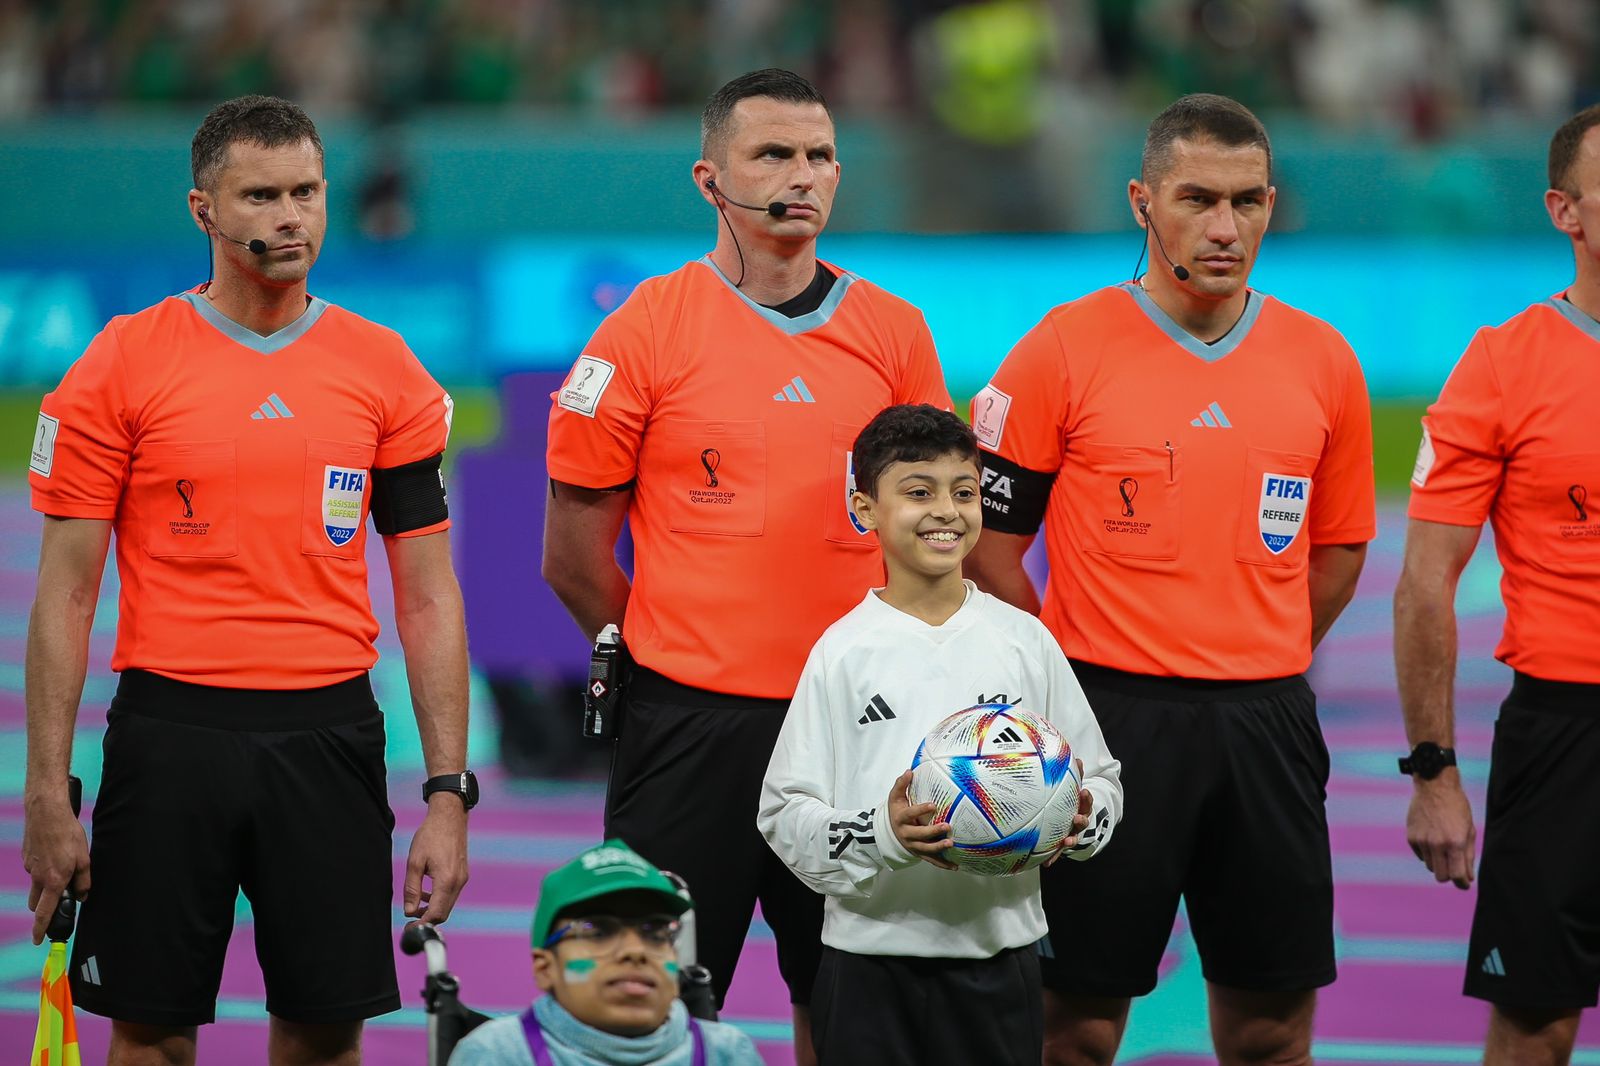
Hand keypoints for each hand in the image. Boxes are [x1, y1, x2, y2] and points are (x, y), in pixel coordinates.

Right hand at [23, 795, 89, 945]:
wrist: (46, 813)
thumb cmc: (68, 834)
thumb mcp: (84, 859)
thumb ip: (84, 881)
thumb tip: (82, 897)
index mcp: (54, 881)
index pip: (44, 913)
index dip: (41, 929)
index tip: (38, 941)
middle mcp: (38, 877)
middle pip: (37, 903)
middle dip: (44, 907)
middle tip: (57, 901)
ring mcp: (30, 868)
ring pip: (36, 886)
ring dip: (45, 887)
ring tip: (61, 868)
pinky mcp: (26, 857)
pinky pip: (35, 870)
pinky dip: (43, 868)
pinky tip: (54, 853)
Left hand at [404, 797, 468, 921]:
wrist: (449, 817)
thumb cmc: (430, 836)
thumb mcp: (415, 862)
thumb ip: (412, 889)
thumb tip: (409, 911)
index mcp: (446, 880)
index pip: (436, 914)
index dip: (422, 924)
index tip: (410, 928)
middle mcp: (458, 882)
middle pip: (444, 912)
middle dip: (427, 919)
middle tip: (410, 921)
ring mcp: (463, 878)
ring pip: (448, 904)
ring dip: (433, 909)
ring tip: (415, 905)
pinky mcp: (463, 874)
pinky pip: (451, 894)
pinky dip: (439, 899)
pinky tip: (427, 892)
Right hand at [887, 770, 955, 869]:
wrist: (889, 832)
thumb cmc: (896, 811)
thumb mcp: (895, 797)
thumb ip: (901, 784)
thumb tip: (909, 771)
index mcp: (901, 819)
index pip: (910, 814)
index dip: (920, 810)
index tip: (933, 805)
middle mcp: (906, 834)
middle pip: (919, 834)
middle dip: (933, 832)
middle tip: (947, 826)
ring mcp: (913, 845)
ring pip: (925, 849)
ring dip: (938, 848)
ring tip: (950, 844)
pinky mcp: (919, 853)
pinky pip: (931, 860)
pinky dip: (943, 864)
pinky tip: (955, 866)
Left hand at [1047, 759, 1090, 867]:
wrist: (1071, 817)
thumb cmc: (1068, 798)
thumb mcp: (1071, 785)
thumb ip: (1074, 774)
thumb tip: (1077, 758)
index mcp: (1081, 805)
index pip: (1087, 800)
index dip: (1086, 797)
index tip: (1083, 791)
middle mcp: (1078, 819)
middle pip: (1083, 820)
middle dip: (1082, 819)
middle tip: (1078, 817)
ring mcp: (1071, 832)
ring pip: (1073, 836)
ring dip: (1071, 839)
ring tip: (1067, 841)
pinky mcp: (1062, 843)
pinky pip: (1058, 851)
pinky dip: (1053, 857)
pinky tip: (1046, 863)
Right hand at [1406, 773, 1474, 888]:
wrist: (1435, 786)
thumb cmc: (1457, 807)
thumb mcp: (1469, 831)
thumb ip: (1468, 857)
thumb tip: (1468, 878)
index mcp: (1455, 843)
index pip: (1456, 876)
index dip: (1462, 883)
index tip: (1464, 884)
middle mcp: (1436, 844)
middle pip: (1441, 876)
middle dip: (1449, 875)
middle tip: (1454, 867)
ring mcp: (1422, 841)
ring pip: (1429, 866)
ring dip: (1438, 861)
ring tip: (1443, 845)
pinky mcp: (1411, 837)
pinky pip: (1420, 855)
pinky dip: (1427, 852)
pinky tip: (1432, 837)